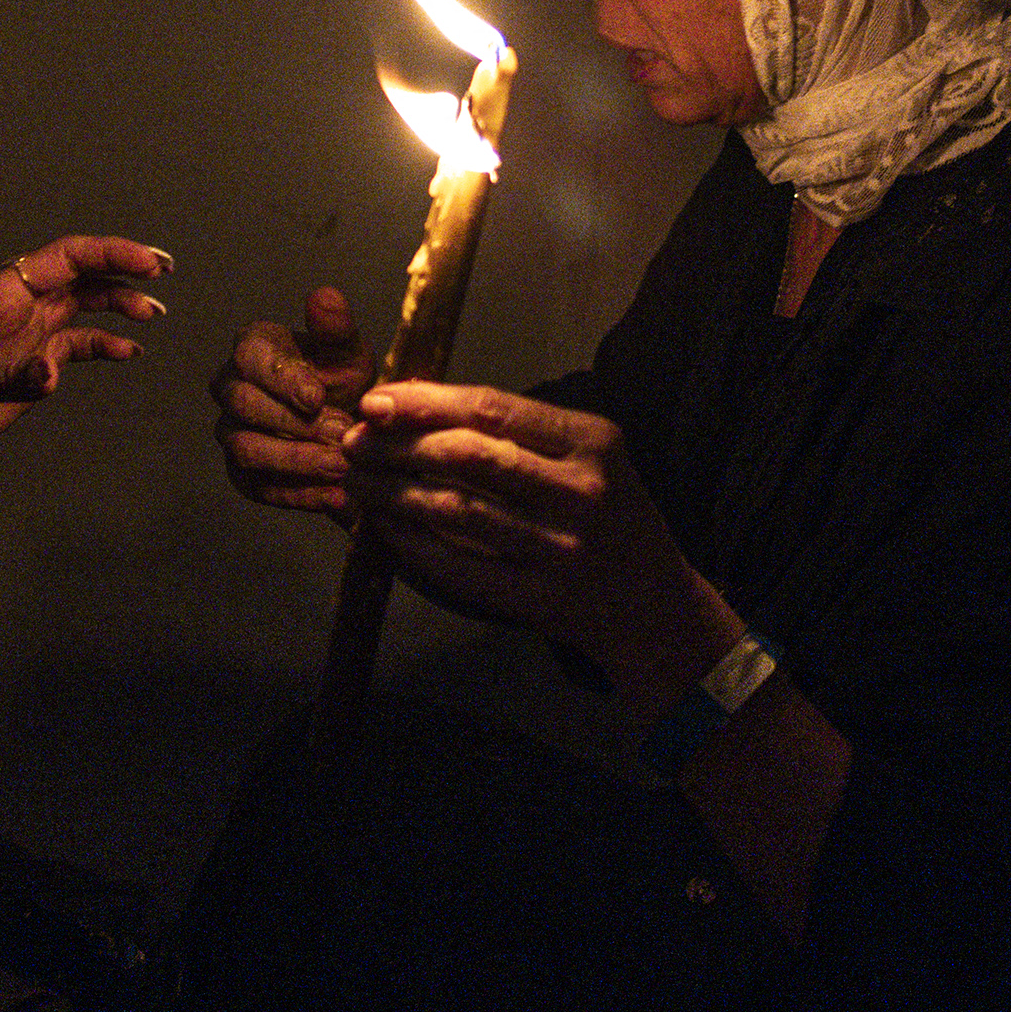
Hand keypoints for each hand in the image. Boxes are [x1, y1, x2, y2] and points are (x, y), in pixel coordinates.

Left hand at [0, 235, 169, 473]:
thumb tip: (53, 374)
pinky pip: (75, 349)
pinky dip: (104, 347)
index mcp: (1, 294)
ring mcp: (25, 340)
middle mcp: (19, 309)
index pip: (65, 258)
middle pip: (82, 275)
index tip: (147, 263)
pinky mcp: (26, 372)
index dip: (109, 253)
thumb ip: (4, 374)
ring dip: (120, 306)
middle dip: (124, 269)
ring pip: (84, 308)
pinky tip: (129, 354)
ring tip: (155, 314)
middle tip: (165, 272)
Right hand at [211, 288, 372, 520]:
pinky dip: (297, 494)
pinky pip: (258, 488)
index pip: (249, 359)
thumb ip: (336, 327)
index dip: (283, 380)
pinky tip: (334, 495)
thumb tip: (324, 297)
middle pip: (244, 407)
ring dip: (297, 461)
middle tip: (341, 433)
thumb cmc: (343, 379)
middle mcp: (230, 389)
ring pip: (246, 450)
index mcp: (251, 349)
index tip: (319, 397)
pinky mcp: (242, 474)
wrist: (351, 426)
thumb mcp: (348, 352)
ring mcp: (232, 432)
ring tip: (342, 467)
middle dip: (295, 424)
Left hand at [340, 383, 735, 697]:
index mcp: (593, 442)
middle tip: (354, 443)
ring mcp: (560, 548)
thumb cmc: (612, 520)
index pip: (494, 409)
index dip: (425, 403)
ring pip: (457, 510)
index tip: (376, 401)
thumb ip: (521, 433)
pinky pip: (459, 566)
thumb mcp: (591, 458)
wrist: (656, 610)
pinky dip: (412, 545)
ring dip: (393, 494)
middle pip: (469, 455)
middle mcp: (580, 491)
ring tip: (358, 483)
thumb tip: (418, 409)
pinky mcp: (539, 597)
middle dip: (398, 446)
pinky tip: (384, 529)